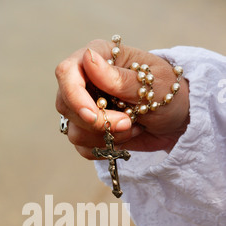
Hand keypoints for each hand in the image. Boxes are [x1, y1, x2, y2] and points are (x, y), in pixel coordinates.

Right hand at [55, 40, 189, 158]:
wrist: (179, 117)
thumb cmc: (168, 92)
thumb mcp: (151, 83)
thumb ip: (118, 78)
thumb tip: (87, 59)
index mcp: (99, 58)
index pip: (66, 73)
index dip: (75, 97)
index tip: (93, 116)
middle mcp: (86, 81)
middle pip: (66, 105)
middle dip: (97, 122)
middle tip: (128, 122)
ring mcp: (85, 108)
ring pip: (74, 131)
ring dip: (105, 136)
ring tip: (132, 127)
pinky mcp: (90, 132)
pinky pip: (82, 148)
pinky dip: (105, 148)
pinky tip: (125, 139)